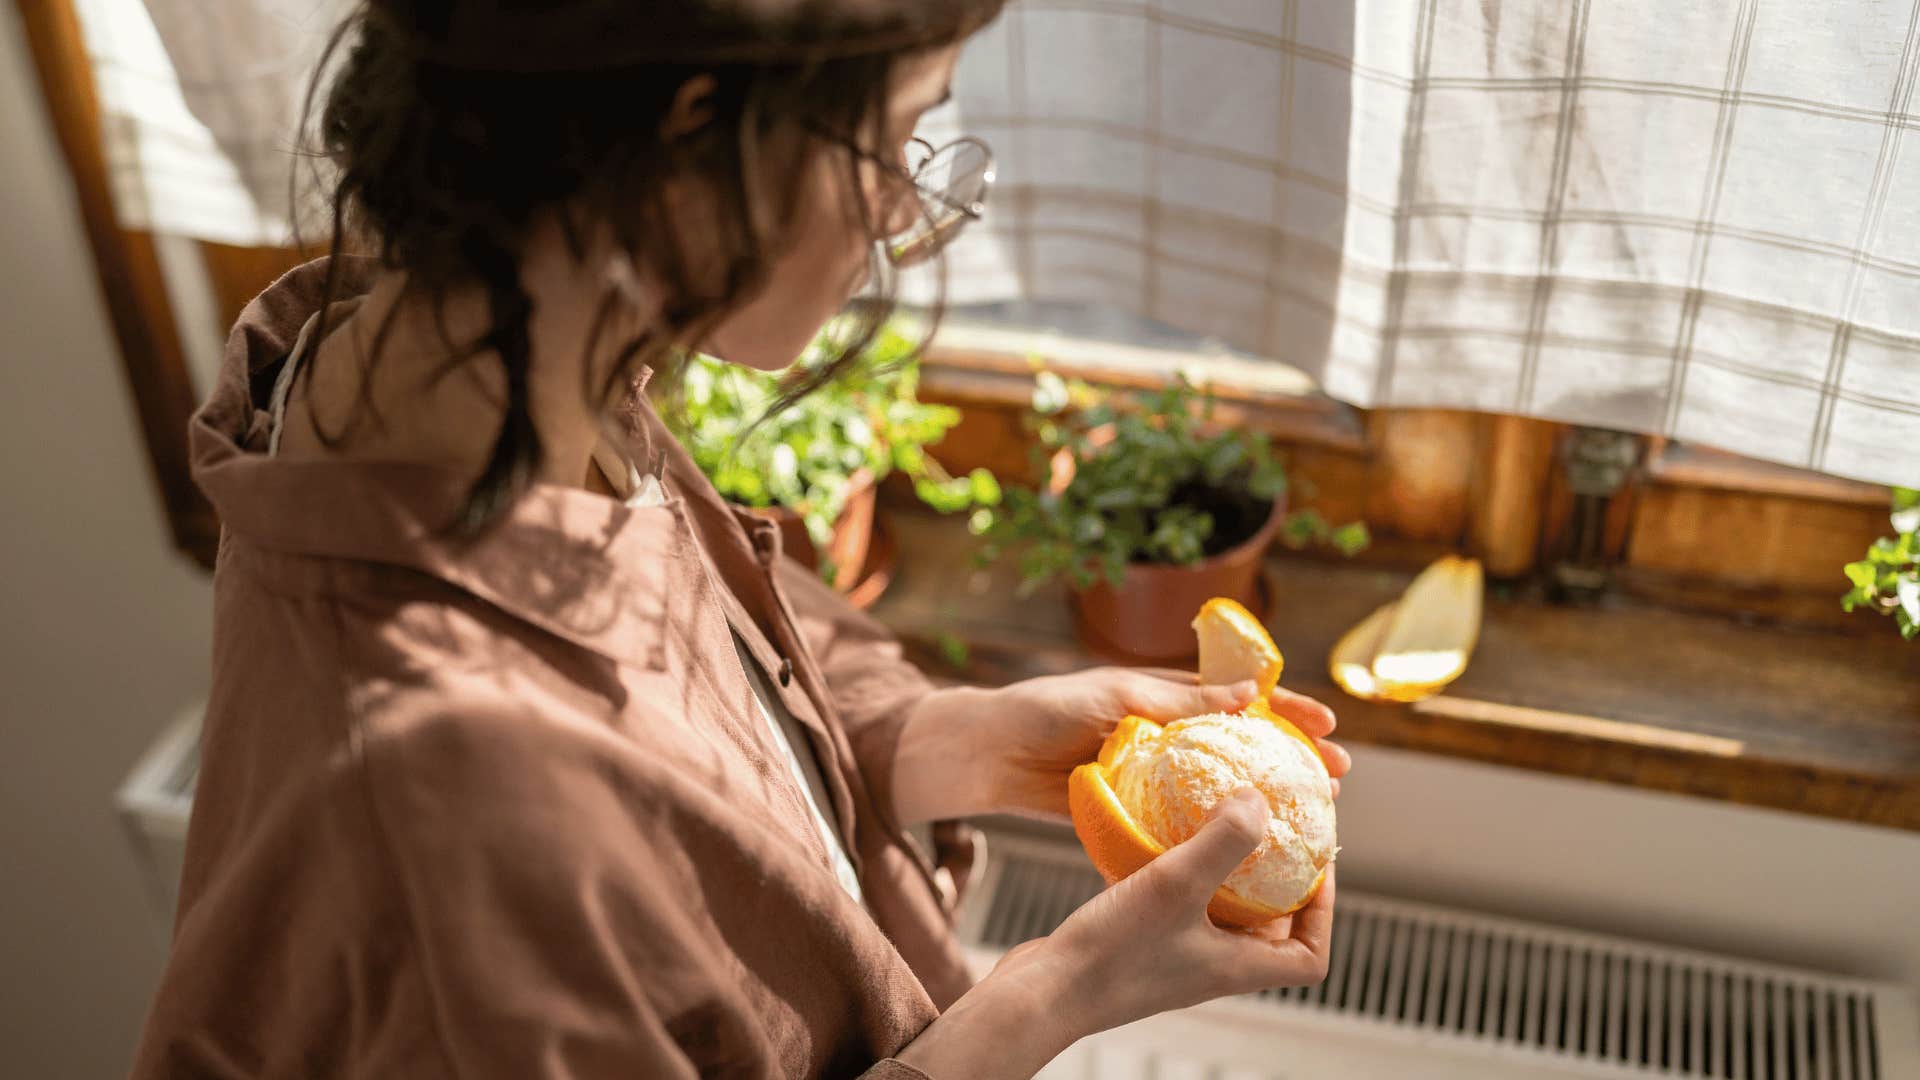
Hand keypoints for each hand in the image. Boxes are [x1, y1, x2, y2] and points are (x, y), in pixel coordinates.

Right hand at [897, 791, 1337, 1075]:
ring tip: (1217, 821)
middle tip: (1269, 829)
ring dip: (1225, 870)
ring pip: (1220, 912)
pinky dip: (1178, 870)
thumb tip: (1262, 803)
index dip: (1326, 913)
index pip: (1310, 957)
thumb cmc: (1111, 957)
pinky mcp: (1141, 943)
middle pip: (1270, 928)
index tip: (1316, 865)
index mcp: (1236, 966)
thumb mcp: (1176, 887)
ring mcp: (1176, 955)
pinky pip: (1177, 903)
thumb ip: (1224, 843)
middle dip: (1276, 878)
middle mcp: (1212, 965)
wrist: (1042, 993)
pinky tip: (1158, 834)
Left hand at [980, 667, 1350, 818]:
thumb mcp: (1116, 696)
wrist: (987, 754)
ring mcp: (1153, 780)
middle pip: (1242, 751)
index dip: (1285, 711)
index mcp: (1165, 698)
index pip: (1239, 700)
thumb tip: (1247, 696)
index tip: (1328, 725)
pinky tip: (1243, 858)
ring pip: (1220, 793)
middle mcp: (1167, 738)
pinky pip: (1180, 828)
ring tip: (1307, 822)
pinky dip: (1212, 840)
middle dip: (1291, 762)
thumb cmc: (1045, 710)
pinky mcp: (1132, 816)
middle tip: (1337, 781)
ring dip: (1262, 805)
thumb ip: (1177, 702)